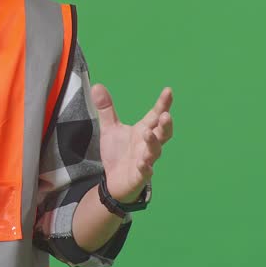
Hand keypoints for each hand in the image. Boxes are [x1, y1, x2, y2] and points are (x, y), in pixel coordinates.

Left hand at [93, 84, 173, 201]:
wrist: (114, 181)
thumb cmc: (118, 153)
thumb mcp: (110, 128)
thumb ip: (106, 109)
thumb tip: (97, 85)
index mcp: (144, 130)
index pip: (155, 115)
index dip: (163, 104)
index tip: (168, 91)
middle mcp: (148, 144)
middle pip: (162, 133)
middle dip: (165, 124)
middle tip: (166, 115)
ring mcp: (146, 160)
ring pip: (155, 151)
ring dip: (153, 142)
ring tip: (148, 133)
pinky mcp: (139, 176)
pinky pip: (145, 172)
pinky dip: (145, 168)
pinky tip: (143, 164)